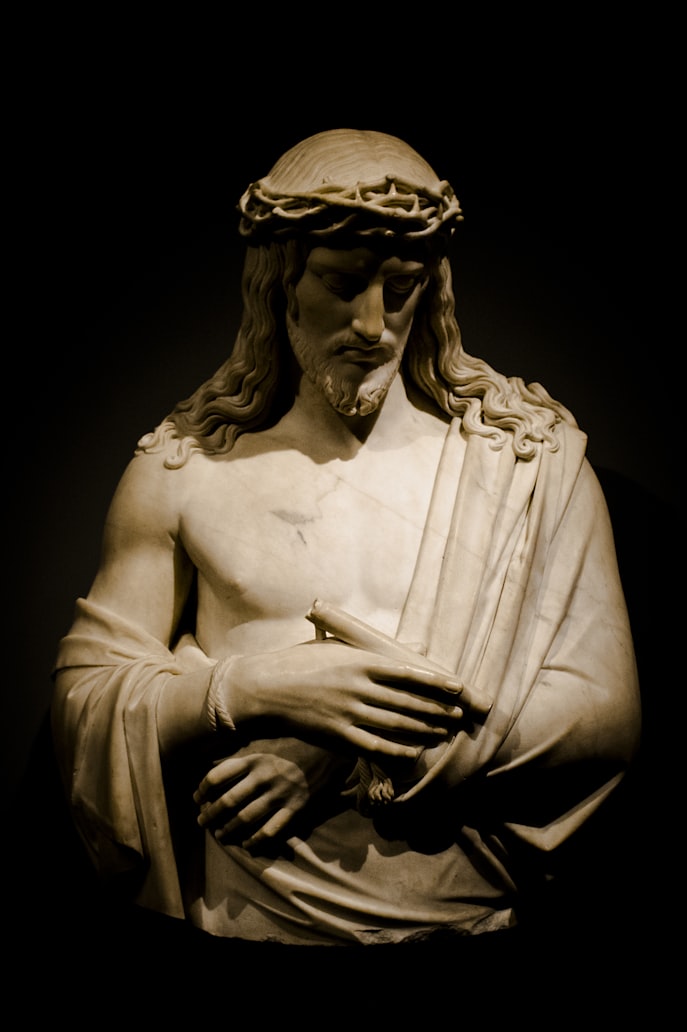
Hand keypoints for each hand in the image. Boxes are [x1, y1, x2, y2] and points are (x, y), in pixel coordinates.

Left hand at [193, 738, 343, 849]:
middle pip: (228, 801)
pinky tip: (248, 844)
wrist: (328, 748)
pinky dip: (257, 840)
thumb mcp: (264, 741)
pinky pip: (272, 829)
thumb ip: (241, 752)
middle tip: (202, 822)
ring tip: (220, 835)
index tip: (197, 798)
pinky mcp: (295, 807)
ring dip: (229, 830)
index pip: (218, 775)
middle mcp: (264, 777)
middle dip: (210, 814)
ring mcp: (280, 793)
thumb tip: (211, 758)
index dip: (202, 789)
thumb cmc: (292, 743)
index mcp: (253, 758)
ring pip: (247, 818)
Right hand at [218, 639, 469, 758]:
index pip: (407, 673)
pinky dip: (397, 750)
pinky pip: (374, 746)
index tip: (457, 689)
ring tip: (444, 732)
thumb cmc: (300, 664)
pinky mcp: (336, 735)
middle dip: (436, 710)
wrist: (264, 689)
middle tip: (458, 716)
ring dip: (423, 730)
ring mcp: (347, 713)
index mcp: (358, 661)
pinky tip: (414, 752)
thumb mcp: (337, 647)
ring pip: (395, 725)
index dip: (435, 683)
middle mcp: (356, 687)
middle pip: (407, 702)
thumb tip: (414, 644)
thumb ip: (375, 650)